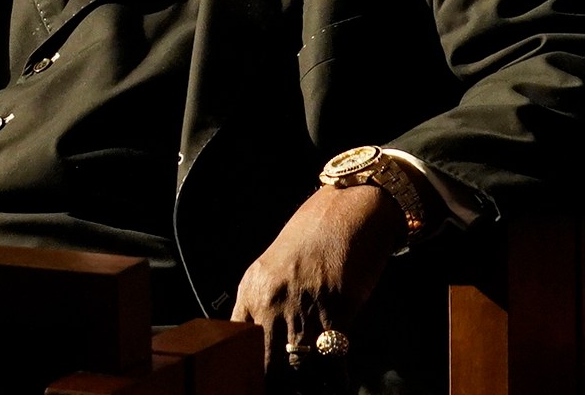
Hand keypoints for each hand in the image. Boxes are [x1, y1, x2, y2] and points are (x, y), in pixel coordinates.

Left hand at [229, 184, 400, 376]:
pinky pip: (332, 362)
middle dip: (274, 386)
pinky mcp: (336, 309)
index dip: (243, 372)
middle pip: (263, 366)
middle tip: (284, 393)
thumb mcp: (273, 269)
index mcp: (251, 291)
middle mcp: (271, 301)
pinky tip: (337, 386)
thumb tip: (259, 345)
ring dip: (304, 387)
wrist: (349, 207)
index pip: (234, 345)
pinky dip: (335, 382)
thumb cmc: (313, 237)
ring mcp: (301, 307)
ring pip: (297, 370)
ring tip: (308, 391)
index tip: (251, 384)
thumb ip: (261, 305)